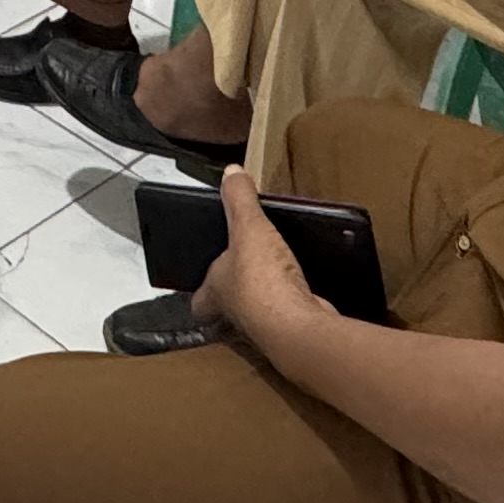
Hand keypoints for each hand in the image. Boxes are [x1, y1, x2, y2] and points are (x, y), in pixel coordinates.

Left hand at [192, 169, 326, 350]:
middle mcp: (235, 314)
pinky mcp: (293, 330)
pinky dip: (294, 300)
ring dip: (266, 295)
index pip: (199, 298)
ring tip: (277, 270)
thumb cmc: (262, 281)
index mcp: (215, 291)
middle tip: (245, 267)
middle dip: (236, 289)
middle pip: (229, 305)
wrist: (300, 326)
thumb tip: (230, 172)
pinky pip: (289, 312)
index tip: (205, 275)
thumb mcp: (248, 228)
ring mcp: (265, 326)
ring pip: (260, 310)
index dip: (200, 288)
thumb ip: (239, 200)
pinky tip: (304, 285)